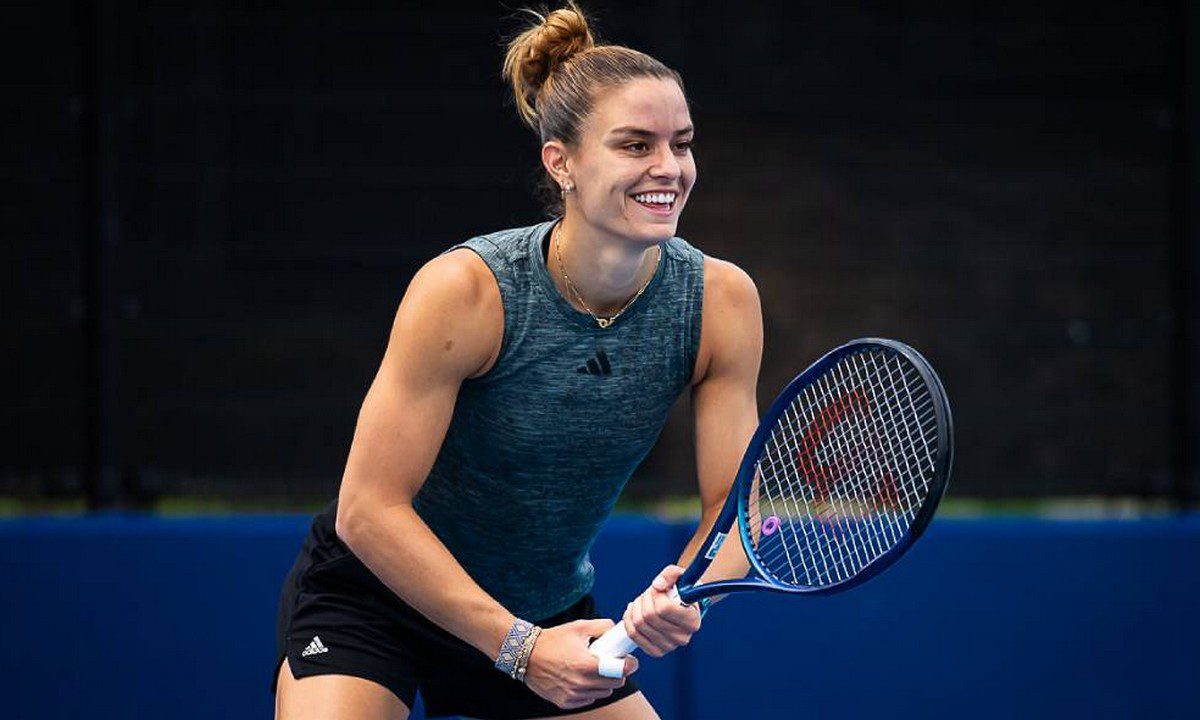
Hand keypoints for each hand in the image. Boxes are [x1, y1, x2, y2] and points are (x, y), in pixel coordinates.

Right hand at [523, 618, 638, 709]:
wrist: (526, 654)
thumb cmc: (553, 639)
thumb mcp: (579, 627)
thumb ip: (602, 627)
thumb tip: (616, 631)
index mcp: (586, 664)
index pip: (619, 671)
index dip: (629, 665)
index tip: (630, 661)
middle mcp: (580, 683)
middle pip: (615, 684)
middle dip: (617, 672)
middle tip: (612, 663)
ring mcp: (572, 695)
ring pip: (603, 693)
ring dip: (604, 683)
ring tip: (595, 669)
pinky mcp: (565, 702)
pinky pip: (588, 699)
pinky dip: (590, 690)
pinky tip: (582, 678)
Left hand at [622, 565, 702, 656]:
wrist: (682, 606)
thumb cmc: (681, 591)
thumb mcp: (680, 575)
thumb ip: (670, 574)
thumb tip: (657, 585)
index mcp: (692, 620)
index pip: (664, 608)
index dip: (656, 595)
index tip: (658, 589)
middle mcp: (683, 637)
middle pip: (649, 616)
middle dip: (644, 599)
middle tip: (648, 593)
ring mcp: (669, 646)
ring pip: (639, 624)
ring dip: (635, 608)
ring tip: (642, 601)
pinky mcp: (656, 651)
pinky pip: (634, 635)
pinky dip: (628, 620)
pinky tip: (633, 611)